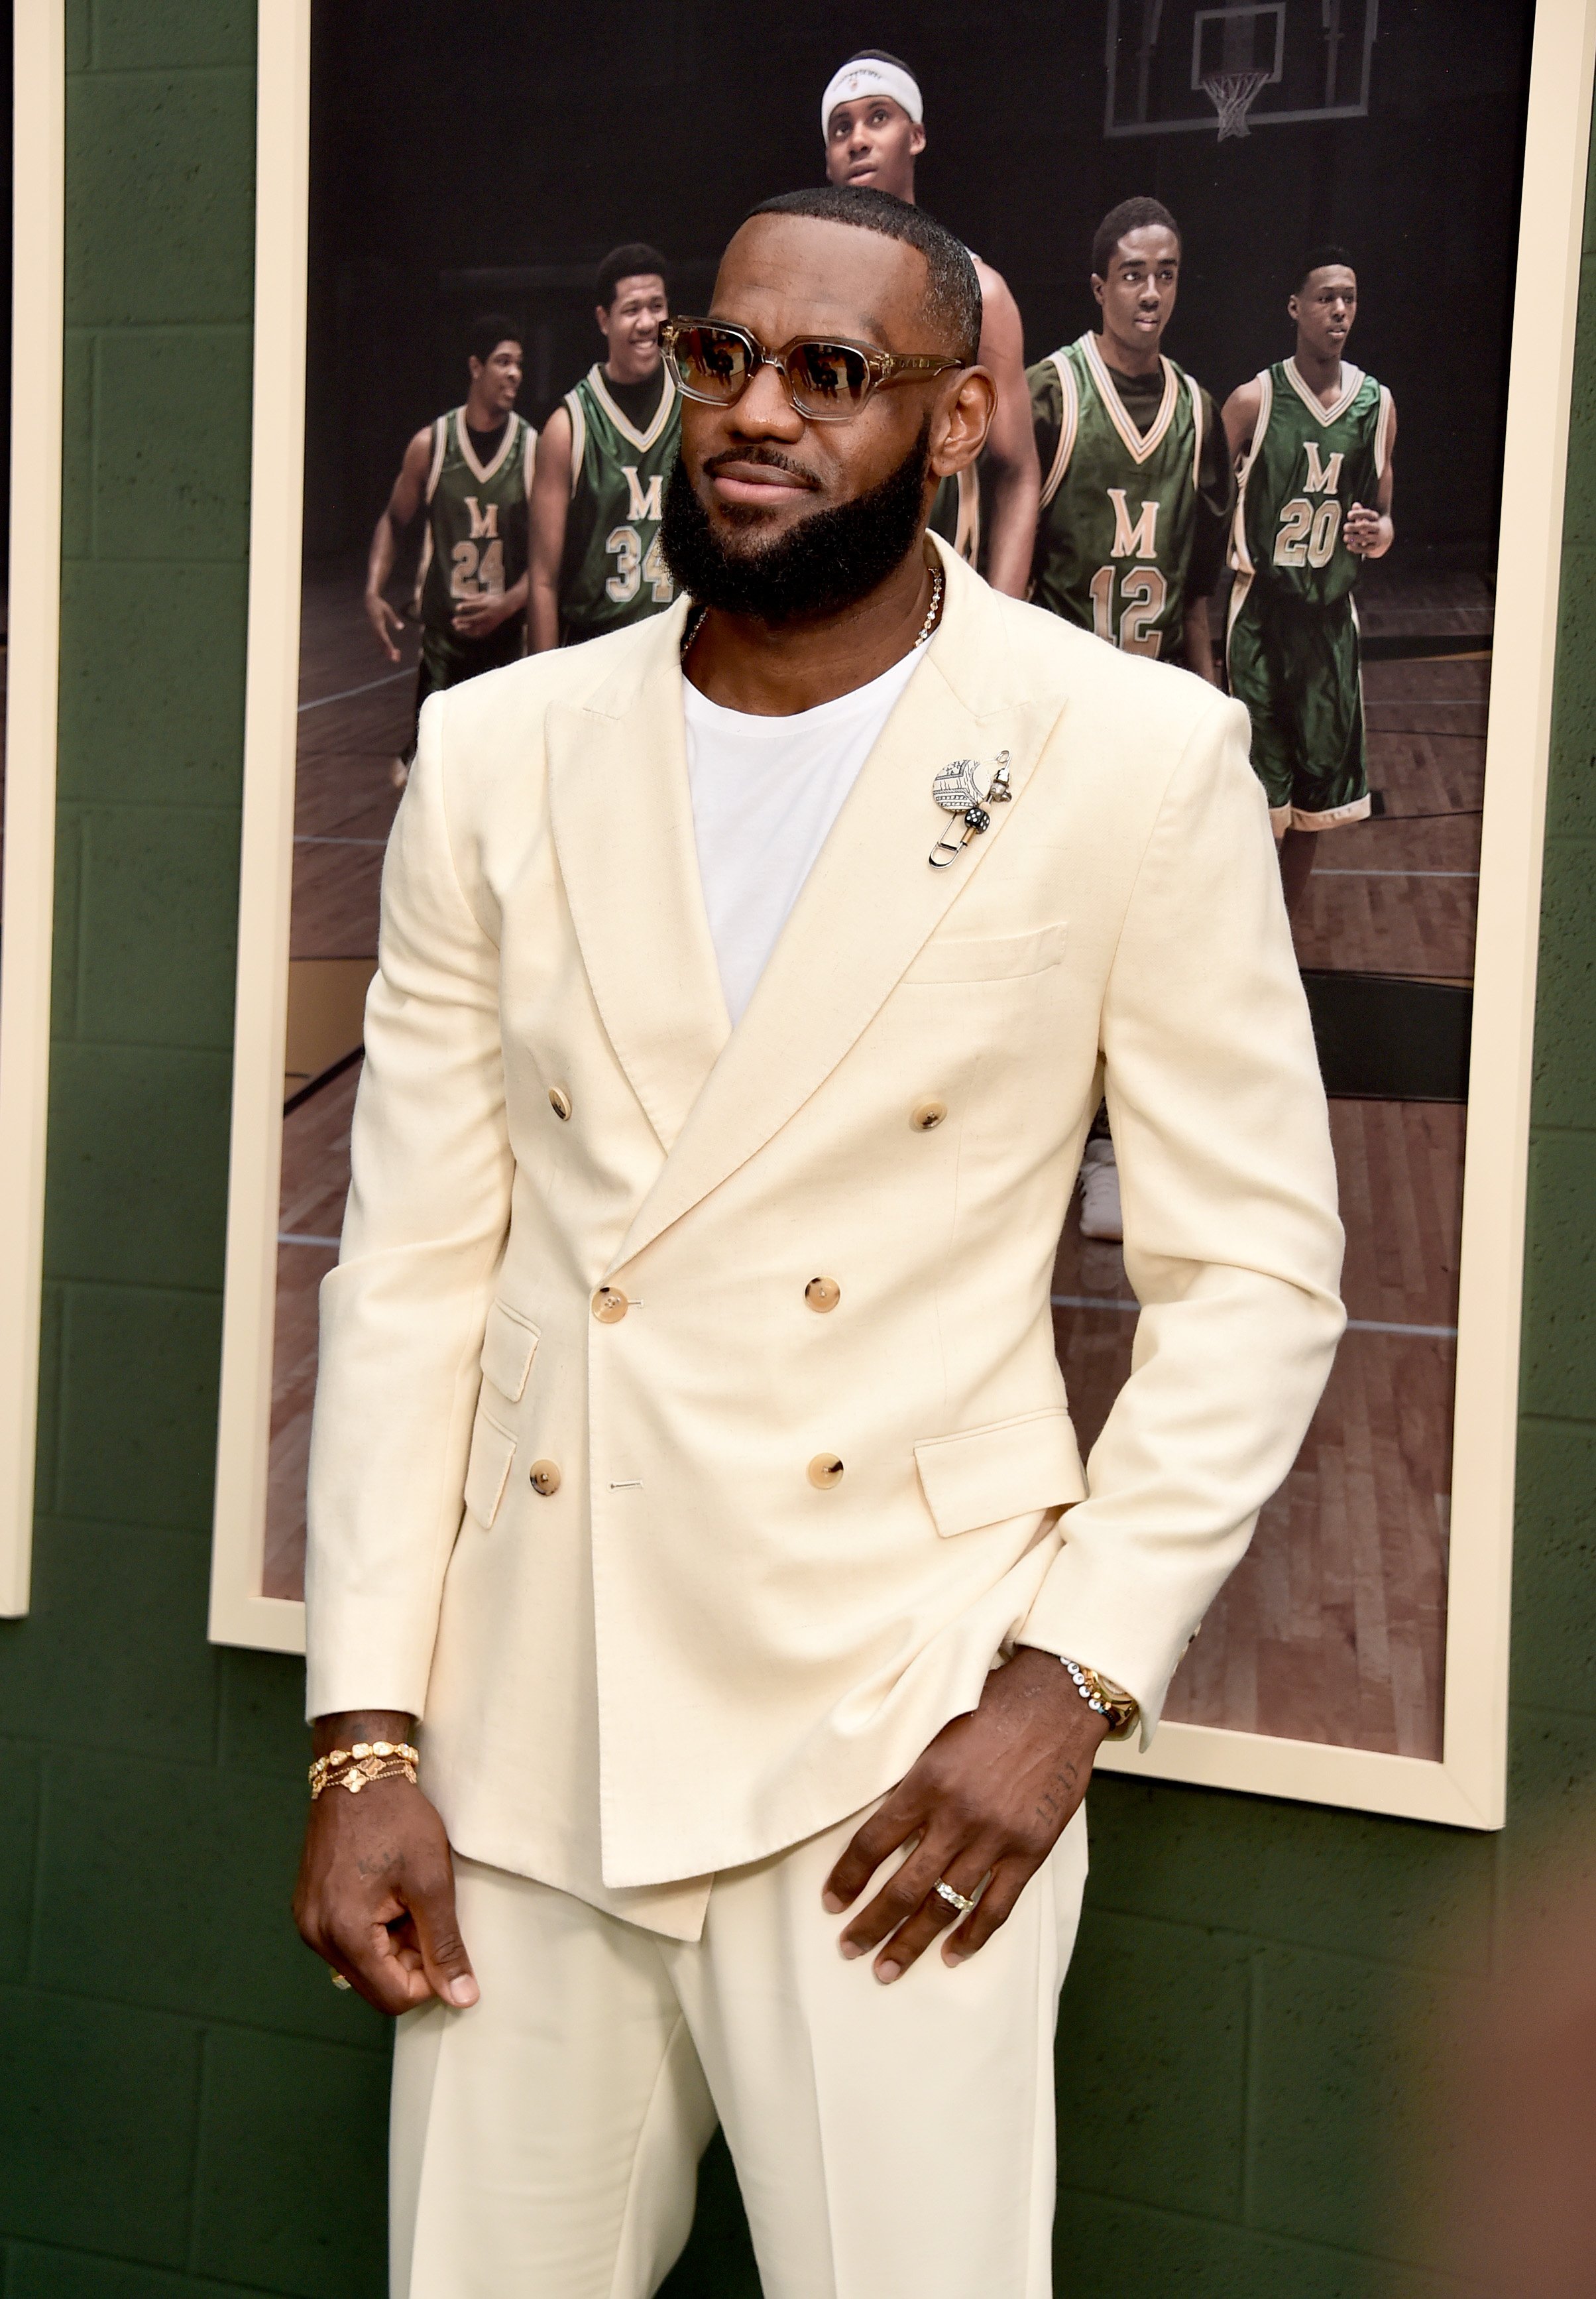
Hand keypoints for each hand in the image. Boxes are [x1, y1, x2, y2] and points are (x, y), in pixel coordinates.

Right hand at [292, 1713, 477, 2014]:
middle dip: (410, 1960)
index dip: (430, 1979)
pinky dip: (375, 1929)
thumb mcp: (431, 1883)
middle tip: (426, 1911)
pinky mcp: (309, 1908)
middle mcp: (317, 1935)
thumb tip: (462, 1998)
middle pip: (375, 1984)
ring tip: (407, 1897)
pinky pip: (348, 1941)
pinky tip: (388, 1894)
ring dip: (393, 1944)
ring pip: (363, 1964)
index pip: (394, 1997)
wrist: (359, 1772)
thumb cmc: (397, 1821)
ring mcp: (308, 1922)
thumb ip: (444, 1946)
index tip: (444, 1941)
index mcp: (345, 1933)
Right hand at [365, 590, 404, 661]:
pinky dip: (386, 647)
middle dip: (388, 652)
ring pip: (380, 644)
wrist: (369, 601)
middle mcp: (375, 629)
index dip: (388, 646)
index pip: (384, 637)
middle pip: (381, 643)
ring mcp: (374, 631)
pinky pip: (380, 642)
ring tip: (397, 658)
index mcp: (378, 624)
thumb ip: (394, 619)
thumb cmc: (380, 604)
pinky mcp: (375, 632)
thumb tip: (401, 628)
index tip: (392, 652)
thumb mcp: (388, 610)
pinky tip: (393, 652)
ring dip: (388, 651)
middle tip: (396, 659)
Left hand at [451, 590, 511, 638]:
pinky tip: (464, 632)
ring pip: (477, 628)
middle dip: (464, 620)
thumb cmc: (494, 600)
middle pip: (475, 619)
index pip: (475, 606)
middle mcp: (488, 615)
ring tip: (457, 627)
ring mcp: (489, 623)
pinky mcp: (490, 628)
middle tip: (454, 621)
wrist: (506, 608)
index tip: (457, 608)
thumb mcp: (484, 595)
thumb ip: (474, 597)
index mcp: (487, 604)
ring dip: (466, 629)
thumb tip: (463, 596)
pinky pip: (480, 633)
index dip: (466, 607)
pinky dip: (471, 633)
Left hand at [822, 1646, 1109, 1982]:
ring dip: (914, 1941)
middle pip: (904, 1886)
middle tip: (850, 1950)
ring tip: (888, 1968)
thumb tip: (879, 1820)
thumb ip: (912, 1777)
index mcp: (927, 1779)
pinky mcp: (1031, 1849)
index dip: (848, 1877)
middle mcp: (958, 1814)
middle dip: (873, 1924)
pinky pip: (998, 1905)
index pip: (872, 1842)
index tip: (831, 1902)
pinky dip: (974, 1935)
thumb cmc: (992, 1704)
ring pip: (946, 1904)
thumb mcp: (936, 1728)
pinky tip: (953, 1955)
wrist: (1057, 1698)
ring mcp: (997, 1836)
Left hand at [1344, 502, 1382, 555]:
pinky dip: (1356, 548)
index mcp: (1376, 517)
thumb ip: (1360, 511)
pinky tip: (1349, 546)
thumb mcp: (1368, 517)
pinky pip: (1366, 549)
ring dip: (1354, 538)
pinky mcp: (1375, 548)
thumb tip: (1355, 505)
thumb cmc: (1372, 525)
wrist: (1386, 538)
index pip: (1367, 514)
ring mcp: (1377, 538)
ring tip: (1345, 537)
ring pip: (1365, 538)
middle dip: (1354, 527)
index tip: (1348, 515)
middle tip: (1345, 527)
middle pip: (1365, 526)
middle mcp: (1377, 527)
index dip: (1358, 514)